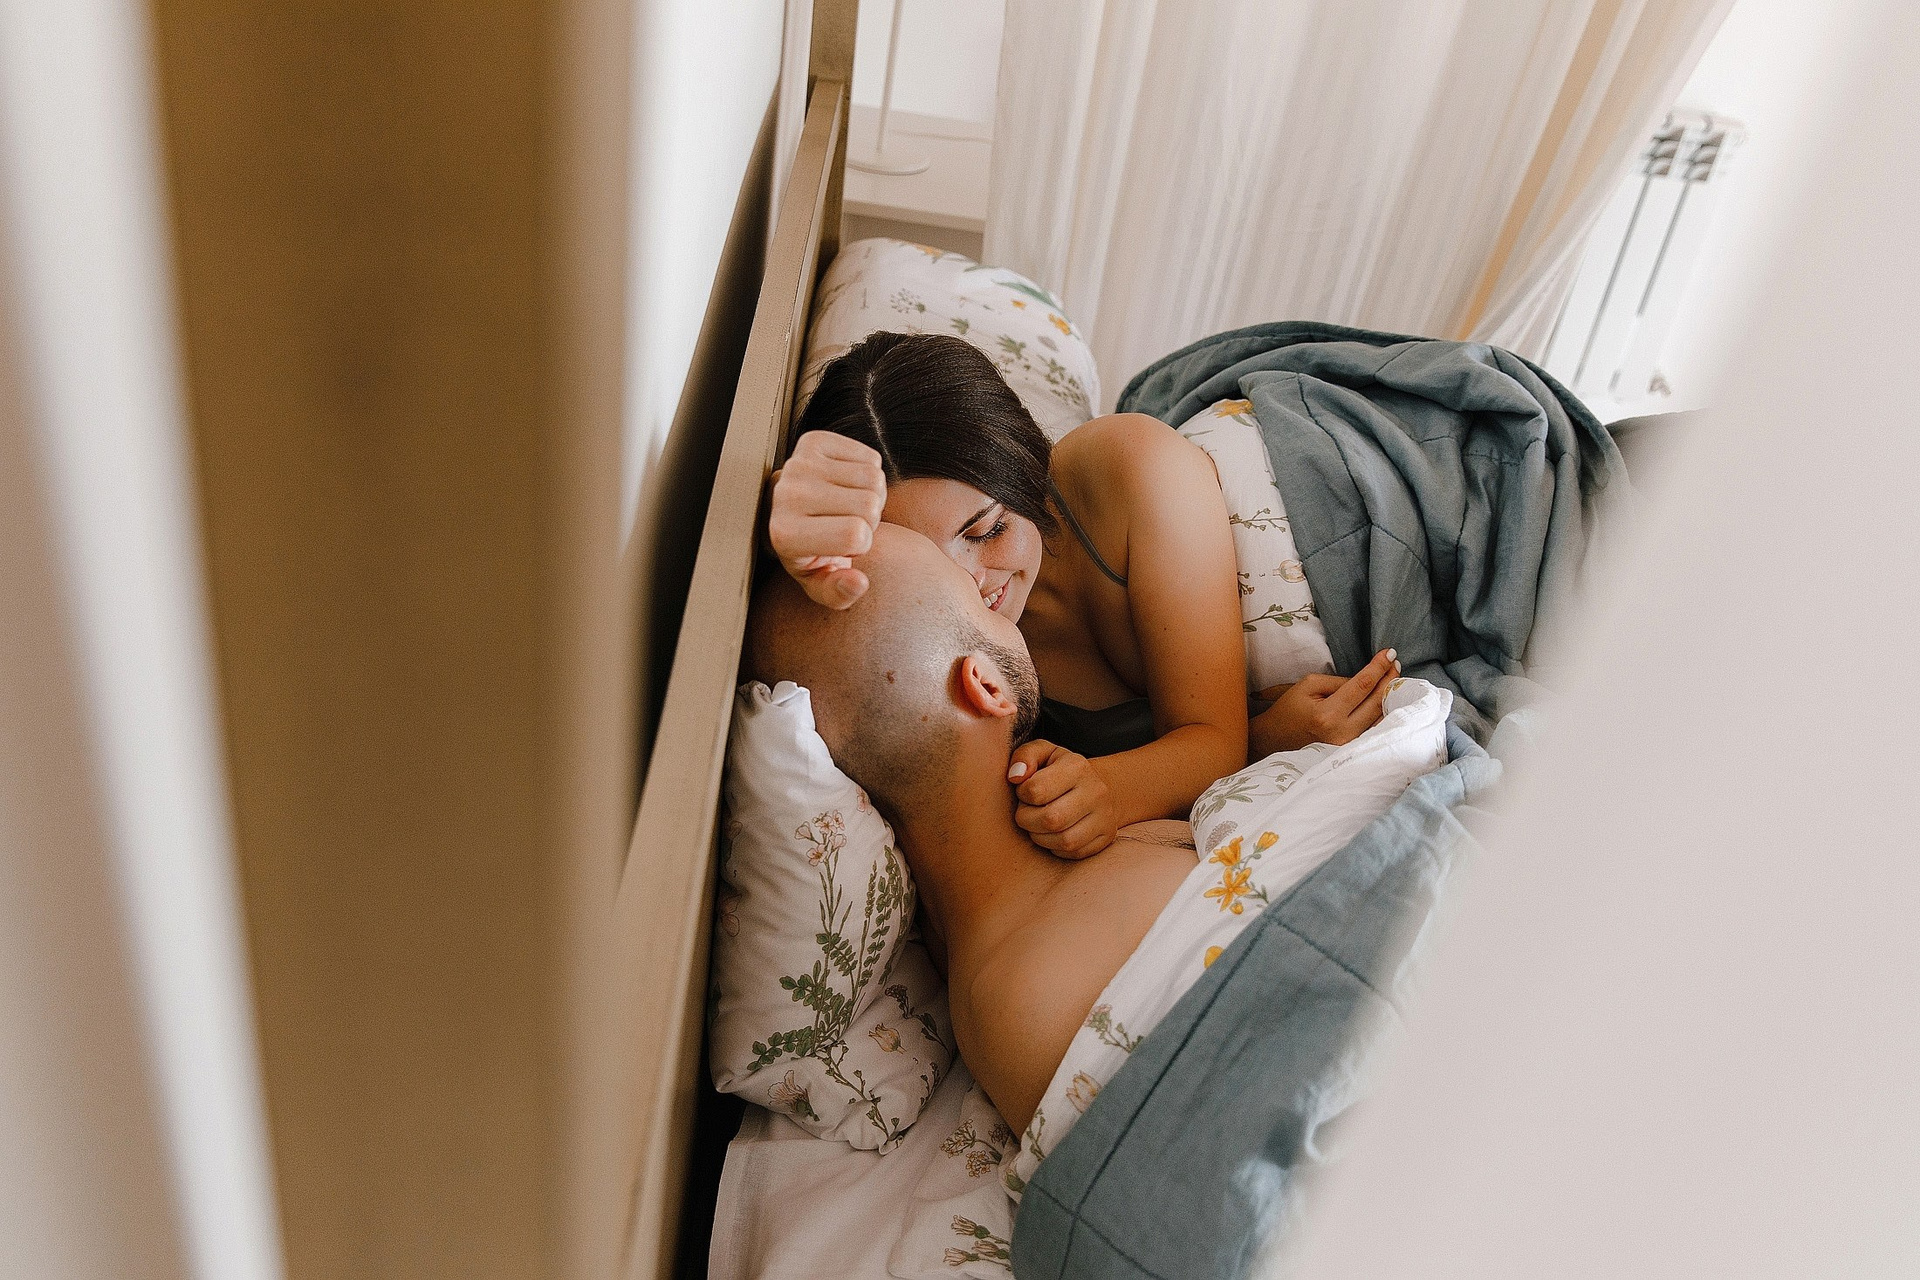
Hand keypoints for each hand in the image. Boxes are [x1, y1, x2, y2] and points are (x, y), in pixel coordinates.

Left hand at [766, 431, 886, 607]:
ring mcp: (798, 464)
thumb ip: (840, 593)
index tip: (841, 546)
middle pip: (869, 505)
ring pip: (874, 479)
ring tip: (847, 506)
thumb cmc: (810, 555)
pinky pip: (871, 459)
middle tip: (846, 524)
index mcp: (784, 535)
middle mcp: (786, 494)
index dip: (861, 545)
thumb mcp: (821, 584)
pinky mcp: (814, 442)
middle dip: (870, 519)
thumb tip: (858, 582)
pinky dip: (868, 473)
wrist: (786, 514)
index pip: (855, 536)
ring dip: (871, 496)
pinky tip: (846, 485)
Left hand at [1007, 740, 1118, 858]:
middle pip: (1050, 819)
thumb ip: (1023, 757)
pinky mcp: (1107, 836)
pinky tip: (1054, 834)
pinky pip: (1075, 852)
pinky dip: (1057, 848)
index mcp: (1077, 766)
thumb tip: (1014, 777)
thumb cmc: (1058, 771)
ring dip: (1041, 837)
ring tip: (1038, 825)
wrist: (1094, 787)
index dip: (1022, 795)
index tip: (1025, 793)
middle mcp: (1096, 790)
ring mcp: (1105, 815)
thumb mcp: (1041, 754)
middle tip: (1027, 813)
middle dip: (1028, 820)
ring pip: (1064, 841)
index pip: (1036, 790)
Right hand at [1250, 648, 1399, 755]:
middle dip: (1389, 679)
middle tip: (1395, 663)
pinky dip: (1384, 712)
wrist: (1274, 740)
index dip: (1378, 668)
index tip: (1390, 653)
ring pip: (1380, 717)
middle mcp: (1341, 732)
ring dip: (1390, 695)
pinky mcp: (1350, 751)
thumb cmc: (1289, 709)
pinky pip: (1373, 729)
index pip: (1361, 686)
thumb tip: (1366, 681)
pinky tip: (1388, 698)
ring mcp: (1347, 745)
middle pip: (1376, 702)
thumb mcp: (1308, 685)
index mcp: (1327, 714)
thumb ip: (1339, 682)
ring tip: (1395, 677)